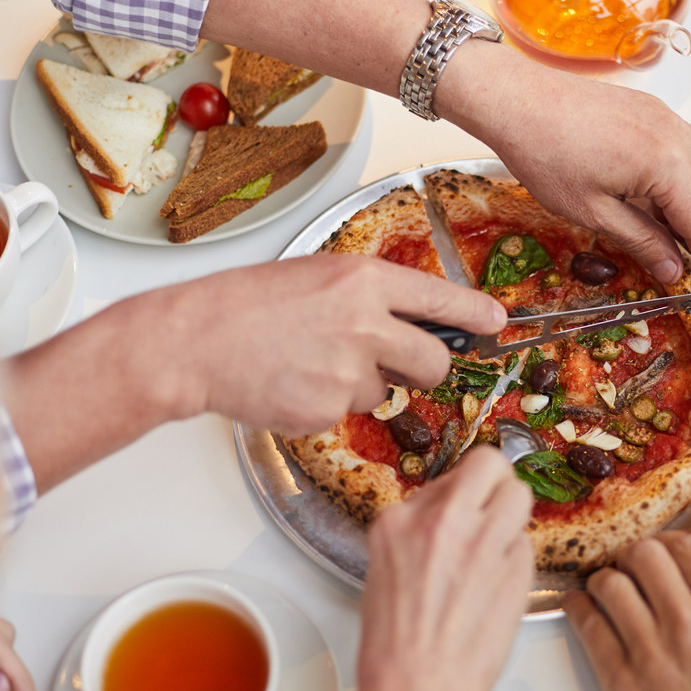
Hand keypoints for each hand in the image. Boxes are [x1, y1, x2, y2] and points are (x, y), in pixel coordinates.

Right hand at [142, 254, 505, 435]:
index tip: (496, 323)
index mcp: (362, 281)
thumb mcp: (317, 278)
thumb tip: (413, 322)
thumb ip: (369, 298)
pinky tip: (293, 382)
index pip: (442, 298)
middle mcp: (365, 323)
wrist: (193, 341)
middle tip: (397, 363)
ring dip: (362, 385)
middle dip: (425, 369)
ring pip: (386, 391)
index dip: (475, 314)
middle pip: (435, 362)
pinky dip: (327, 403)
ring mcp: (348, 370)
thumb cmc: (245, 305)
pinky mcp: (329, 409)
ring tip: (311, 362)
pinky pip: (348, 412)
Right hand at [355, 446, 533, 690]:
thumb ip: (419, 530)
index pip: (447, 475)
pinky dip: (516, 557)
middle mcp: (444, 522)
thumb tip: (450, 509)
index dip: (461, 491)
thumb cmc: (395, 644)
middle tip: (491, 504)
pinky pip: (525, 543)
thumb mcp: (386, 569)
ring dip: (511, 513)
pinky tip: (496, 584)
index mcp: (400, 521)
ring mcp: (483, 543)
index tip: (464, 504)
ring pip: (519, 494)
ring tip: (498, 542)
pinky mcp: (516, 569)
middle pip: (490, 465)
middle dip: (494, 481)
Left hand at [444, 48, 690, 289]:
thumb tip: (672, 267)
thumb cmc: (544, 151)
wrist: (515, 100)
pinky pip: (686, 146)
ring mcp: (664, 117)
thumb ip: (642, 240)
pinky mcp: (649, 110)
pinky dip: (685, 176)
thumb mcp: (594, 212)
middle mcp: (674, 134)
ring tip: (675, 233)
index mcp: (664, 163)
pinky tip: (656, 200)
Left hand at [564, 533, 690, 690]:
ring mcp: (651, 653)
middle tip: (630, 569)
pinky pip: (587, 623)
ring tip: (607, 593)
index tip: (660, 550)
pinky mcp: (619, 681)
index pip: (688, 546)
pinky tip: (583, 609)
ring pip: (610, 583)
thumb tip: (684, 575)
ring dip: (605, 582)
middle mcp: (690, 626)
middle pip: (644, 553)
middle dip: (632, 557)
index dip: (668, 541)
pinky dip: (579, 608)